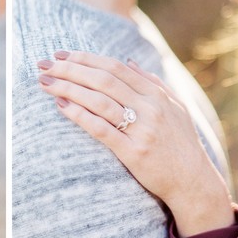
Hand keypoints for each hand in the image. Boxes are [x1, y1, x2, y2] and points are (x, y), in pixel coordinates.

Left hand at [37, 50, 234, 236]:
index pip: (114, 67)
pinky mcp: (134, 153)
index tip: (61, 55)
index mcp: (156, 94)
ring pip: (99, 101)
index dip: (85, 58)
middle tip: (44, 66)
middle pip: (103, 79)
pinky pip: (102, 130)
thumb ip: (152, 82)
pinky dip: (80, 116)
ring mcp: (142, 130)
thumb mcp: (174, 107)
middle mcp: (150, 107)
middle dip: (70, 69)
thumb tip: (128, 60)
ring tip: (45, 83)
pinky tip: (61, 107)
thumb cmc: (180, 144)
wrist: (193, 181)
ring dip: (68, 88)